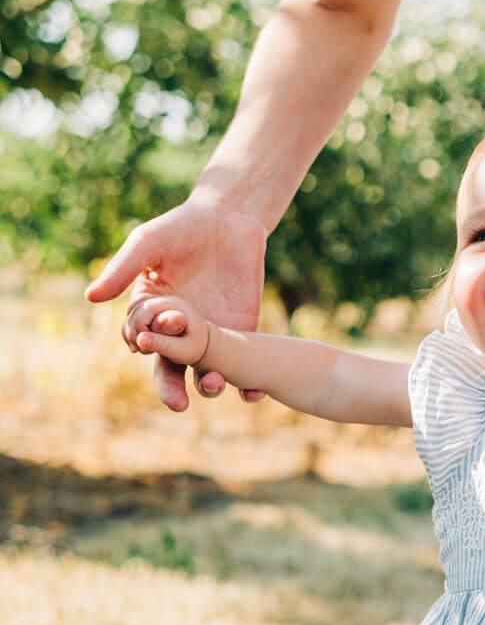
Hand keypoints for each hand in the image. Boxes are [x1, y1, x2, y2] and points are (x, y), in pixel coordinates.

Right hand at [85, 195, 265, 411]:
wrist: (228, 219)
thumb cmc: (180, 228)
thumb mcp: (148, 244)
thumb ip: (123, 269)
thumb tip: (90, 297)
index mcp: (150, 315)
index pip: (142, 341)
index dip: (144, 345)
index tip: (146, 342)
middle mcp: (177, 333)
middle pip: (170, 370)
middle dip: (171, 389)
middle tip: (178, 404)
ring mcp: (210, 336)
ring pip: (205, 374)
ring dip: (209, 386)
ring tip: (214, 384)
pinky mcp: (241, 333)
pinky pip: (243, 366)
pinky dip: (248, 385)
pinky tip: (252, 394)